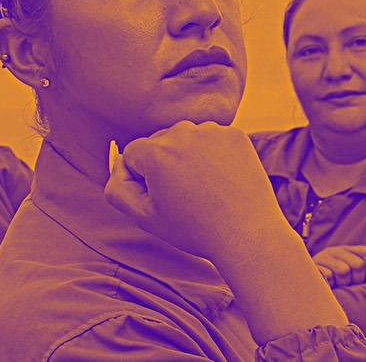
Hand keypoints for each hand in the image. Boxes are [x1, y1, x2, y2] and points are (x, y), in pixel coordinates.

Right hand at [105, 121, 286, 261]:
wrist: (247, 234)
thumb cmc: (194, 229)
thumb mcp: (144, 217)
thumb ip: (118, 189)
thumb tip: (117, 162)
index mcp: (156, 151)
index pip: (132, 155)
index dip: (141, 181)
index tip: (160, 200)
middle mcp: (184, 133)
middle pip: (159, 143)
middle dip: (164, 166)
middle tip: (183, 197)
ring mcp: (213, 131)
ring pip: (186, 140)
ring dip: (188, 158)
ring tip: (203, 189)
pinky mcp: (235, 135)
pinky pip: (212, 140)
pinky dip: (212, 155)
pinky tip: (220, 180)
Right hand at [313, 245, 365, 287]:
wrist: (301, 279)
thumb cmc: (330, 280)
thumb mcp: (346, 270)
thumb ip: (360, 269)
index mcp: (345, 250)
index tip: (363, 277)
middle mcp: (335, 251)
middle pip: (358, 264)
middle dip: (357, 279)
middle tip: (349, 284)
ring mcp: (323, 257)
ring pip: (343, 270)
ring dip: (343, 282)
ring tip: (338, 284)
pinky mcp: (313, 267)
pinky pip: (328, 276)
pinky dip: (330, 283)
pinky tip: (328, 284)